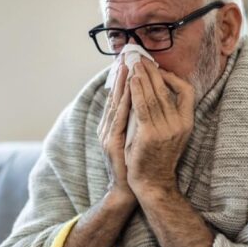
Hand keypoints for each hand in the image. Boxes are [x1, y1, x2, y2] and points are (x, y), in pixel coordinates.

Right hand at [96, 63, 135, 204]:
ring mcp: (107, 135)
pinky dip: (124, 102)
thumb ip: (133, 123)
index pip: (117, 98)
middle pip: (114, 97)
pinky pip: (118, 118)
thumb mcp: (133, 140)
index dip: (121, 80)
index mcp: (110, 126)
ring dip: (120, 84)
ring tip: (126, 66)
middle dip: (120, 75)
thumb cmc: (134, 166)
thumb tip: (141, 104)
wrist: (130, 190)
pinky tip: (129, 90)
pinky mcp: (112, 143)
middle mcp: (106, 128)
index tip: (128, 62)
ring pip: (115, 103)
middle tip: (127, 56)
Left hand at [125, 60, 194, 199]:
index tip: (160, 70)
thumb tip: (159, 90)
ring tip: (134, 64)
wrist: (152, 182)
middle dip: (153, 71)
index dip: (174, 78)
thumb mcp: (171, 133)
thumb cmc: (157, 156)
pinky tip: (131, 81)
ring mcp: (166, 129)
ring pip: (154, 95)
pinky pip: (143, 106)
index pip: (187, 92)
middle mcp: (180, 124)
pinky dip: (137, 91)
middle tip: (142, 57)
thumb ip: (168, 114)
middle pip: (167, 89)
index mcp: (187, 122)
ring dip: (143, 77)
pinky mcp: (150, 134)